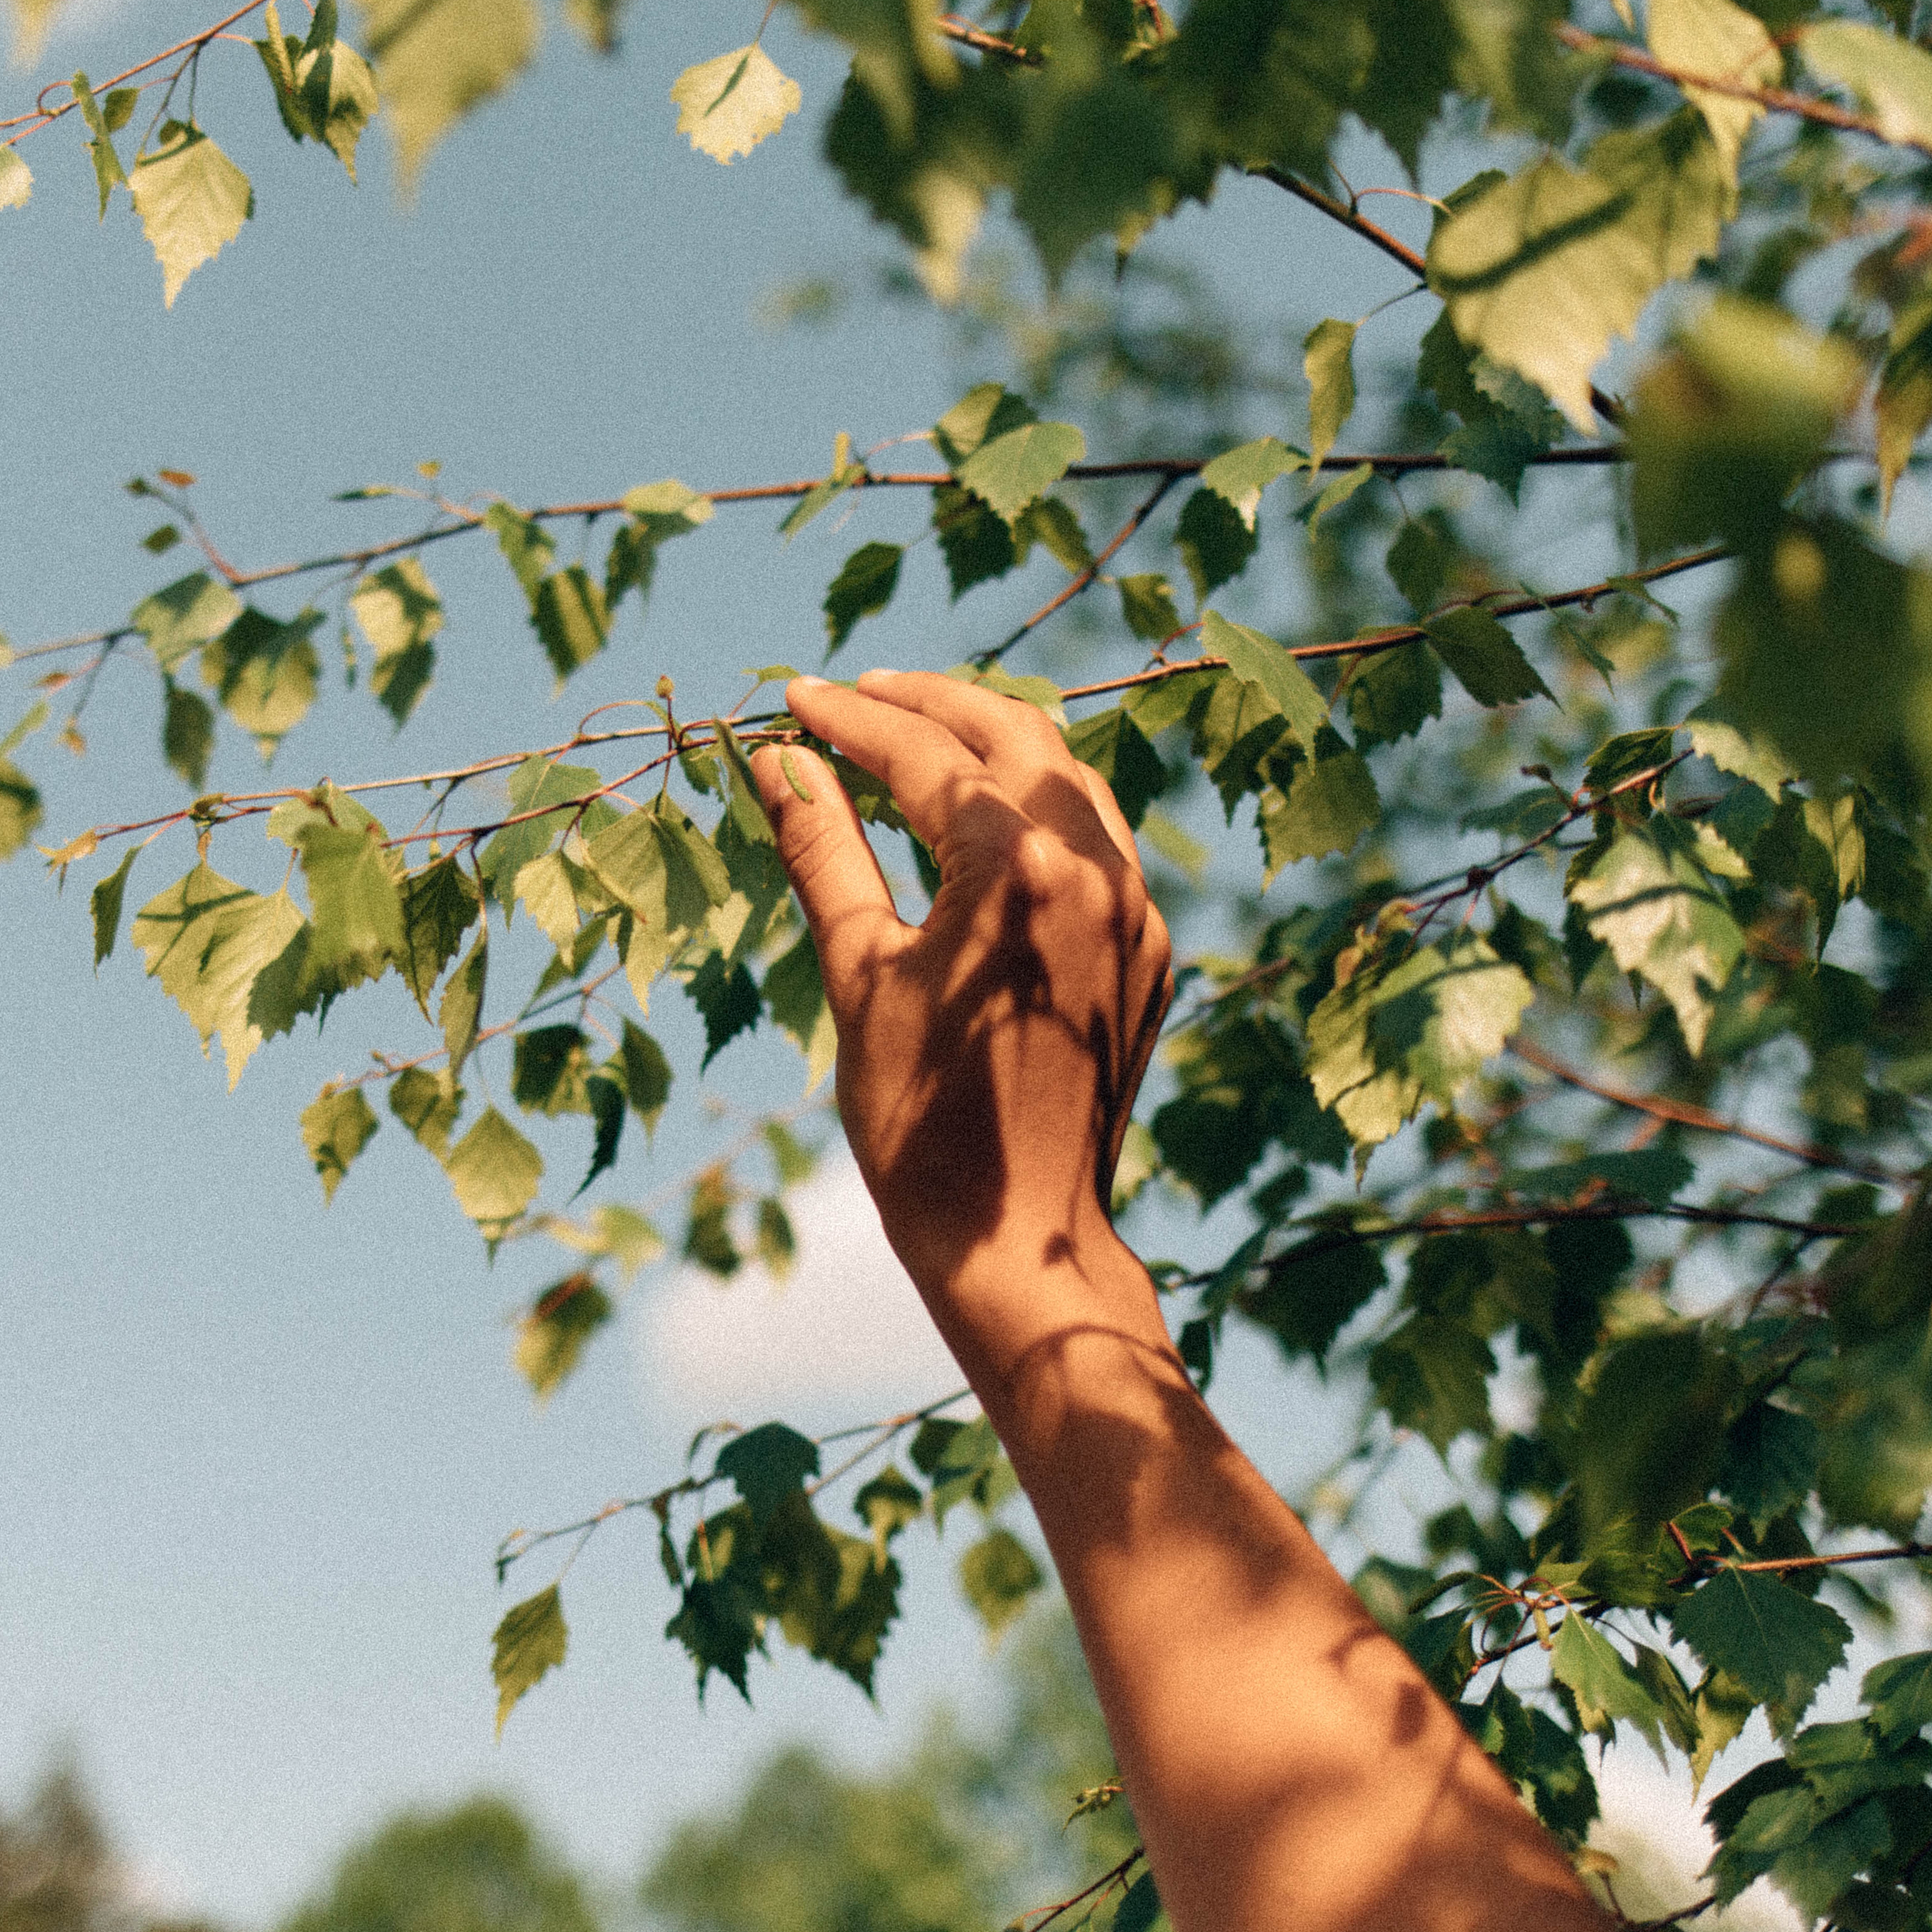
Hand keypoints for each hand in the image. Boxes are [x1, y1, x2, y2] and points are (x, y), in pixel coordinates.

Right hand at [744, 671, 1171, 1300]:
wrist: (1017, 1237)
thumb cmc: (919, 1120)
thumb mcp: (856, 973)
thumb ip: (825, 851)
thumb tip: (781, 760)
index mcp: (1019, 873)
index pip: (924, 756)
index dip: (850, 720)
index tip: (793, 700)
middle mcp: (1096, 873)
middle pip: (1013, 735)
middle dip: (929, 704)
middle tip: (856, 694)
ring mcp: (1137, 911)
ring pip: (1069, 778)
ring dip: (991, 743)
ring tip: (915, 736)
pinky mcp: (1150, 949)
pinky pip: (1099, 840)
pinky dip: (1038, 804)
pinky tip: (984, 815)